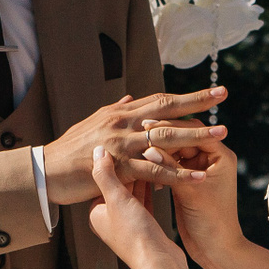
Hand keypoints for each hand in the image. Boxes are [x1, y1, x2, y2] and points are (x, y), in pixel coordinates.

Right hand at [44, 88, 229, 205]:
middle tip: (222, 96)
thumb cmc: (70, 150)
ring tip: (220, 134)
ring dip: (194, 136)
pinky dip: (178, 174)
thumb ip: (116, 111)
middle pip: (166, 110)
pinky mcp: (118, 167)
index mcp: (120, 113)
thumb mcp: (93, 124)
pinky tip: (197, 176)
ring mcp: (121, 144)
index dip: (187, 96)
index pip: (160, 100)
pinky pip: (154, 171)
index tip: (211, 93)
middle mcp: (123, 123)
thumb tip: (130, 98)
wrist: (46, 171)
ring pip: (164, 138)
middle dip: (197, 103)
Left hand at [86, 146, 185, 268]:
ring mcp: (128, 224)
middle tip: (141, 147)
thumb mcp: (116, 199)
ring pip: (134, 193)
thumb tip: (98, 151)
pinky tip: (159, 175)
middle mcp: (109, 220)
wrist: (158, 262)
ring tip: (153, 156)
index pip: (103, 180)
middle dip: (130, 168)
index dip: (114, 161)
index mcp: (95, 213)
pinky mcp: (145, 228)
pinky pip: (146, 202)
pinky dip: (151, 189)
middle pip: (119, 186)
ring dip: (143, 176)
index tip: (124, 143)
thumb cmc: (134, 233)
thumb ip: (106, 174)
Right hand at [140, 119, 242, 268]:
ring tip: (134, 146)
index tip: (146, 126)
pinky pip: (171, 165)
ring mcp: (199, 170)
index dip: (170, 126)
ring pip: (174, 151)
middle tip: (136, 132)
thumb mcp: (189, 192)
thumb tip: (147, 148)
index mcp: (220, 155)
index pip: (194, 130)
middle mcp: (211, 159)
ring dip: (157, 149)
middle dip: (161, 136)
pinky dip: (158, 163)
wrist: (217, 249)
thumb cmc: (211, 222)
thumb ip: (170, 168)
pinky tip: (140, 162)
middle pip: (183, 137)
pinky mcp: (188, 182)